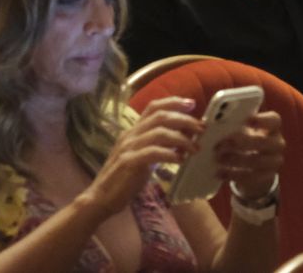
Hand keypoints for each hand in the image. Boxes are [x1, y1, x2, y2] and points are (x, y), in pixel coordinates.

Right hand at [85, 97, 202, 219]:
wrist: (100, 199)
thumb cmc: (124, 179)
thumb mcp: (143, 157)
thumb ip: (159, 145)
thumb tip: (183, 137)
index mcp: (133, 131)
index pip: (153, 107)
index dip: (174, 102)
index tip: (192, 104)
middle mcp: (130, 135)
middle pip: (161, 116)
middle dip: (185, 119)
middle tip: (202, 128)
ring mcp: (128, 147)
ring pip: (159, 132)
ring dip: (182, 138)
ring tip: (195, 148)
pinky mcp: (128, 162)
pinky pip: (152, 152)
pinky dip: (169, 154)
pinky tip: (180, 160)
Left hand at [217, 109, 284, 203]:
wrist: (254, 165)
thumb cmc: (244, 140)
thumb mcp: (242, 131)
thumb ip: (231, 126)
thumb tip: (208, 125)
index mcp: (272, 126)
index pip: (274, 120)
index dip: (262, 120)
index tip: (247, 120)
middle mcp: (277, 143)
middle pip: (263, 141)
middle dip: (241, 143)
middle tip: (221, 144)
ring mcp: (274, 161)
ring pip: (257, 161)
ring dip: (236, 160)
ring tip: (219, 159)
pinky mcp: (268, 176)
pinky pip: (251, 177)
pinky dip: (234, 175)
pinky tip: (221, 172)